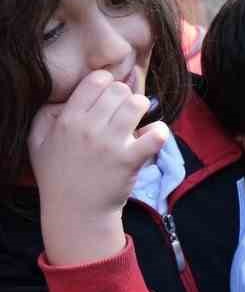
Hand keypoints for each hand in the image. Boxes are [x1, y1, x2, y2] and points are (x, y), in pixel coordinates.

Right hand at [29, 71, 170, 264]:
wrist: (76, 211)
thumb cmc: (57, 175)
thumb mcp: (38, 142)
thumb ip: (44, 115)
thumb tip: (62, 96)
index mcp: (67, 120)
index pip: (96, 81)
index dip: (107, 84)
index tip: (107, 98)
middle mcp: (88, 128)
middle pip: (120, 90)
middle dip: (125, 98)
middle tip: (123, 113)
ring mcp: (111, 144)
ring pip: (138, 104)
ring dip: (142, 111)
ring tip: (136, 123)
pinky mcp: (130, 160)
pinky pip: (156, 134)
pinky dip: (159, 132)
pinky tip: (151, 137)